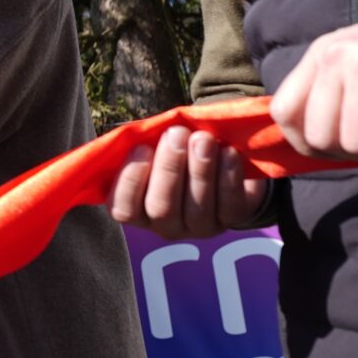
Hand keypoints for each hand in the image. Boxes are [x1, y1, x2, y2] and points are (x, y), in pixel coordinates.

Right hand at [109, 128, 270, 238]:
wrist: (222, 165)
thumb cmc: (179, 154)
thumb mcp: (158, 149)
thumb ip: (149, 143)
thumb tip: (151, 130)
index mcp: (140, 212)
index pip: (124, 208)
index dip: (131, 180)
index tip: (142, 147)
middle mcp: (168, 226)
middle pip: (162, 208)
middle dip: (169, 168)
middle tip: (177, 134)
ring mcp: (201, 227)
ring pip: (197, 208)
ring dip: (200, 169)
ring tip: (204, 138)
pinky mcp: (232, 220)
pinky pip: (230, 206)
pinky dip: (229, 177)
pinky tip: (228, 152)